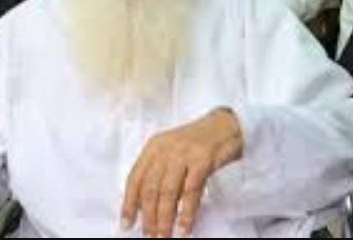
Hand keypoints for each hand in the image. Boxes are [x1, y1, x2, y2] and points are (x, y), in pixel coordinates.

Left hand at [121, 108, 243, 237]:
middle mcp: (165, 149)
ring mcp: (184, 154)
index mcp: (153, 147)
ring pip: (168, 192)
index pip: (135, 178)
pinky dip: (187, 212)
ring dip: (165, 218)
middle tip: (149, 235)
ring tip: (164, 235)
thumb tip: (146, 205)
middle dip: (148, 216)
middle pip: (150, 188)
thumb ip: (159, 172)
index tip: (126, 223)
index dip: (129, 203)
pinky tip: (184, 226)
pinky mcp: (203, 159)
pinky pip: (191, 191)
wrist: (226, 124)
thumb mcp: (172, 151)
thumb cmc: (198, 142)